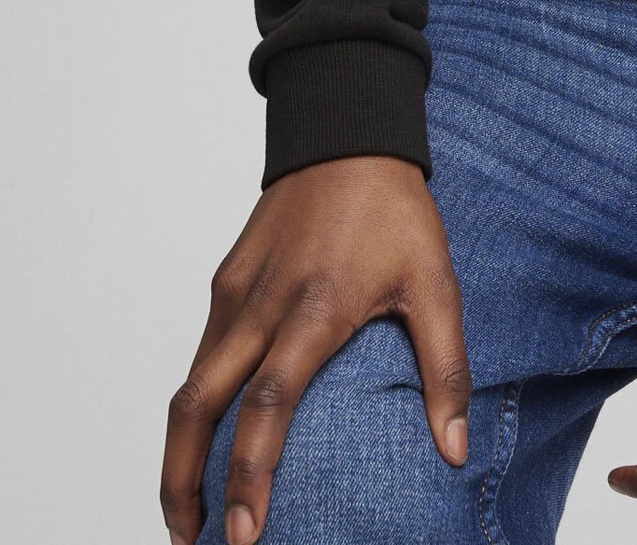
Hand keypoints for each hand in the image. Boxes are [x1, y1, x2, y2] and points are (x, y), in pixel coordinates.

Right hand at [160, 155, 472, 544]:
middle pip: (198, 406)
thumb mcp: (437, 283)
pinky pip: (202, 351)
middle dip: (184, 484)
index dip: (248, 475)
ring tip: (190, 510)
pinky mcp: (224, 280)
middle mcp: (263, 304)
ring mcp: (236, 292)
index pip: (269, 404)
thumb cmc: (395, 210)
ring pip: (190, 383)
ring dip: (181, 451)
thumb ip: (447, 369)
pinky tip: (211, 434)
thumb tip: (456, 451)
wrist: (346, 133)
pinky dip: (196, 403)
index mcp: (316, 309)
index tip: (242, 534)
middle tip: (191, 544)